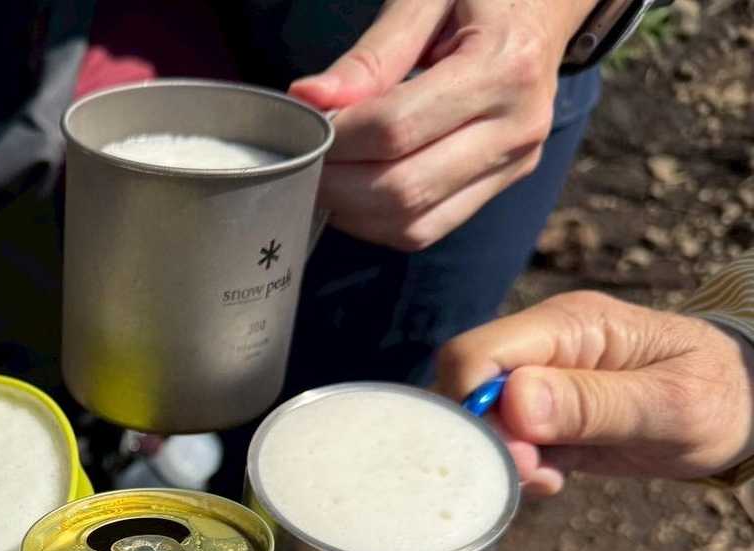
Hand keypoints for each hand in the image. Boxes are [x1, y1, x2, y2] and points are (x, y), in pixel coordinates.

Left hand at [290, 0, 595, 250]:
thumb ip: (371, 54)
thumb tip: (308, 99)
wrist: (546, 8)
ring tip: (325, 175)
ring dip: (352, 211)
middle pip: (402, 189)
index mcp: (502, 67)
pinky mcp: (502, 184)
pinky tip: (356, 191)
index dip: (336, 137)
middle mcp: (517, 127)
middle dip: (336, 182)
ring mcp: (514, 164)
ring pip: (412, 224)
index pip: (395, 128)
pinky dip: (378, 222)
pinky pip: (427, 229)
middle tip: (302, 158)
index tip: (303, 124)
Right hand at [437, 291, 753, 494]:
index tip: (514, 452)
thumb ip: (592, 403)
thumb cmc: (719, 394)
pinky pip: (503, 439)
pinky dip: (517, 467)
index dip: (471, 407)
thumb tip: (514, 402)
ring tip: (550, 477)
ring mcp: (539, 380)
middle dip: (486, 439)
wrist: (744, 404)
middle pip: (465, 388)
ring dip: (502, 457)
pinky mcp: (543, 414)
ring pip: (478, 419)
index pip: (474, 355)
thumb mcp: (670, 404)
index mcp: (568, 325)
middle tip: (536, 472)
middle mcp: (542, 347)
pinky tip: (553, 477)